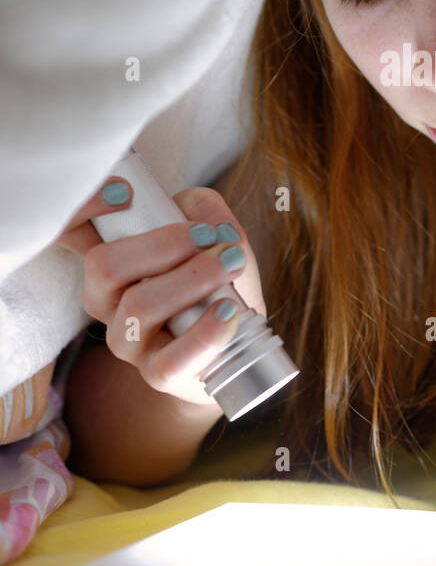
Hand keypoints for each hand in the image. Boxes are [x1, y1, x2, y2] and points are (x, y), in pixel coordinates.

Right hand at [53, 182, 267, 410]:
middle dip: (162, 243)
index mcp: (110, 261)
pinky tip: (229, 311)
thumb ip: (205, 211)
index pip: (69, 231)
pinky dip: (205, 331)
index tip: (124, 192)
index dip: (82, 208)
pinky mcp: (156, 373)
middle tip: (210, 236)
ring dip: (192, 278)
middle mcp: (106, 300)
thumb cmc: (215, 284)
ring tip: (231, 264)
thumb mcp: (215, 238)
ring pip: (139, 306)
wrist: (236, 346)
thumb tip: (194, 206)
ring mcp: (127, 340)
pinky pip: (171, 358)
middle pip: (103, 266)